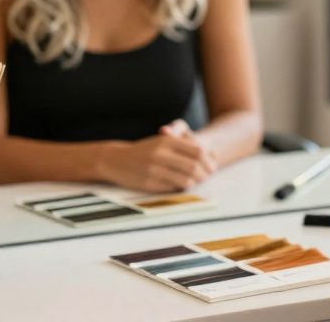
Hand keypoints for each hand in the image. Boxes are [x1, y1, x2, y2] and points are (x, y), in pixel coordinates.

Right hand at [99, 124, 217, 192]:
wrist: (116, 160)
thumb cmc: (146, 150)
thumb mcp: (163, 141)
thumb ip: (186, 145)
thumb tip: (211, 155)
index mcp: (167, 141)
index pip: (198, 151)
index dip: (208, 161)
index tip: (212, 166)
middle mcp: (161, 154)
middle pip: (194, 167)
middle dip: (204, 173)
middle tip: (207, 176)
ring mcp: (154, 170)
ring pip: (186, 180)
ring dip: (194, 182)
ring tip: (195, 181)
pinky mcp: (149, 184)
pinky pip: (173, 188)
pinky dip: (181, 187)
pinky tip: (181, 184)